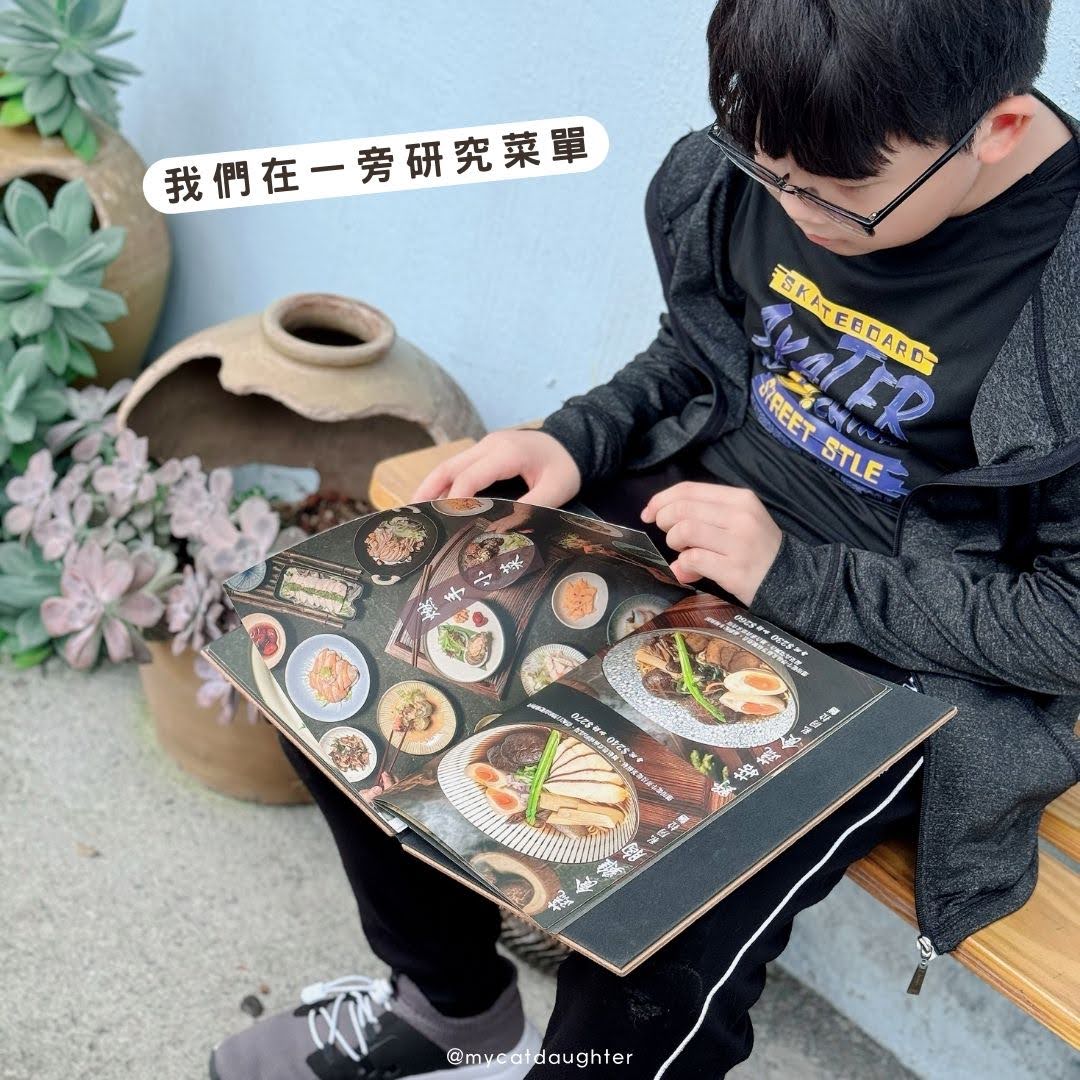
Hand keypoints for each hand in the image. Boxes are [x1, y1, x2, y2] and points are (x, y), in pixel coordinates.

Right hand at [410, 429, 581, 507]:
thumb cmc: (565, 467)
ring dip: (431, 486)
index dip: (454, 501)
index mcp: (506, 452)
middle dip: (428, 491)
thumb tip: (500, 531)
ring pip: (449, 465)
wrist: (574, 442)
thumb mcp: (556, 490)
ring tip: (415, 510)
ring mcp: (486, 445)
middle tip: (411, 516)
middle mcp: (490, 445)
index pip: (469, 478)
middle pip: (449, 467)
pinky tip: (436, 501)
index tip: (443, 524)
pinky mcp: (486, 451)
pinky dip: (444, 483)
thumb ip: (529, 509)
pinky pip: (459, 466)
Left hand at [640, 482, 781, 605]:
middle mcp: (741, 516)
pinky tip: (690, 571)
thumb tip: (659, 520)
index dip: (661, 500)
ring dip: (674, 543)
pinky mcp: (735, 569)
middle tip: (669, 537)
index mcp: (740, 498)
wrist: (793, 580)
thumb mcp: (738, 522)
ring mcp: (739, 543)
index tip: (648, 513)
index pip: (689, 490)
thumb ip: (701, 518)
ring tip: (682, 552)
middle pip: (683, 508)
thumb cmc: (757, 549)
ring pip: (685, 530)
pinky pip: (694, 559)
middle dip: (665, 522)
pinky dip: (684, 565)